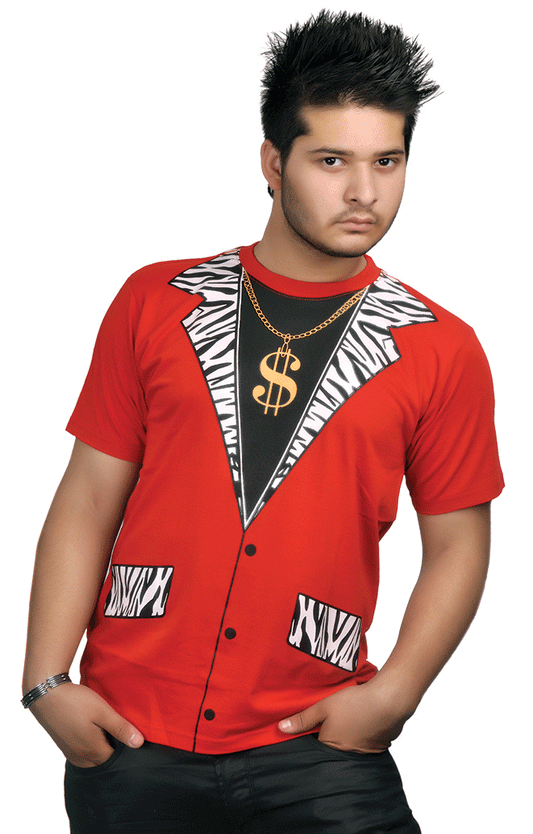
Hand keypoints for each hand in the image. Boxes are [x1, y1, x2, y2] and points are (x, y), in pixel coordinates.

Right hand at [28, 682, 143, 766]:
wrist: (46, 694)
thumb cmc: (76, 702)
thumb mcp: (102, 712)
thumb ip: (121, 729)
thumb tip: (139, 743)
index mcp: (93, 752)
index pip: (117, 760)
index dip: (126, 748)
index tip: (130, 733)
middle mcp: (81, 758)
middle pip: (105, 760)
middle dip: (115, 748)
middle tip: (121, 729)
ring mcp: (71, 753)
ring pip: (94, 757)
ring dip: (102, 746)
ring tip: (107, 727)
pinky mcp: (65, 746)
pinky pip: (83, 752)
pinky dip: (91, 744)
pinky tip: (94, 729)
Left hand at [278, 679, 411, 753]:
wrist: (389, 700)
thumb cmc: (354, 703)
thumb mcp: (323, 706)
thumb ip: (302, 719)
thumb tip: (280, 729)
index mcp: (332, 747)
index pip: (317, 746)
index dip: (314, 733)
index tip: (314, 723)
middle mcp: (349, 754)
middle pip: (334, 746)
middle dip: (332, 733)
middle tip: (333, 718)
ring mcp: (366, 751)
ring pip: (351, 744)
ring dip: (349, 733)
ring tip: (349, 716)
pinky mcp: (380, 745)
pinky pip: (366, 741)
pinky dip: (363, 731)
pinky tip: (363, 717)